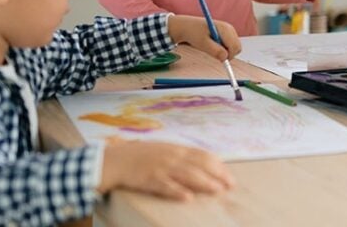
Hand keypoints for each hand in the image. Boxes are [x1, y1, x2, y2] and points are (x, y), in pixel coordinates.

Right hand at [100, 140, 234, 200]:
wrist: (116, 159)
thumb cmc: (141, 156)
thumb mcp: (164, 150)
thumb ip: (182, 156)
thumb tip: (202, 163)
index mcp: (177, 149)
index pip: (203, 155)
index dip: (219, 165)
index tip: (229, 175)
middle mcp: (172, 156)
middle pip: (200, 164)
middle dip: (217, 174)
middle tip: (230, 185)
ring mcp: (161, 168)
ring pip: (187, 175)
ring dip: (204, 183)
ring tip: (217, 190)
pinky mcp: (149, 179)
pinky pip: (165, 187)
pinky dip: (177, 192)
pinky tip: (187, 198)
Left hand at [167, 15, 240, 59]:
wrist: (188, 26)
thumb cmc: (194, 33)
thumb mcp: (202, 43)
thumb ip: (214, 50)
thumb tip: (225, 58)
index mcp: (225, 28)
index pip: (235, 46)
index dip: (229, 56)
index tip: (219, 60)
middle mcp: (230, 28)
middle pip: (237, 47)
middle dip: (229, 54)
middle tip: (215, 53)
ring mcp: (230, 31)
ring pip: (235, 47)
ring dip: (226, 51)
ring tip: (212, 47)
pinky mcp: (228, 34)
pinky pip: (231, 46)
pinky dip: (224, 49)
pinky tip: (214, 45)